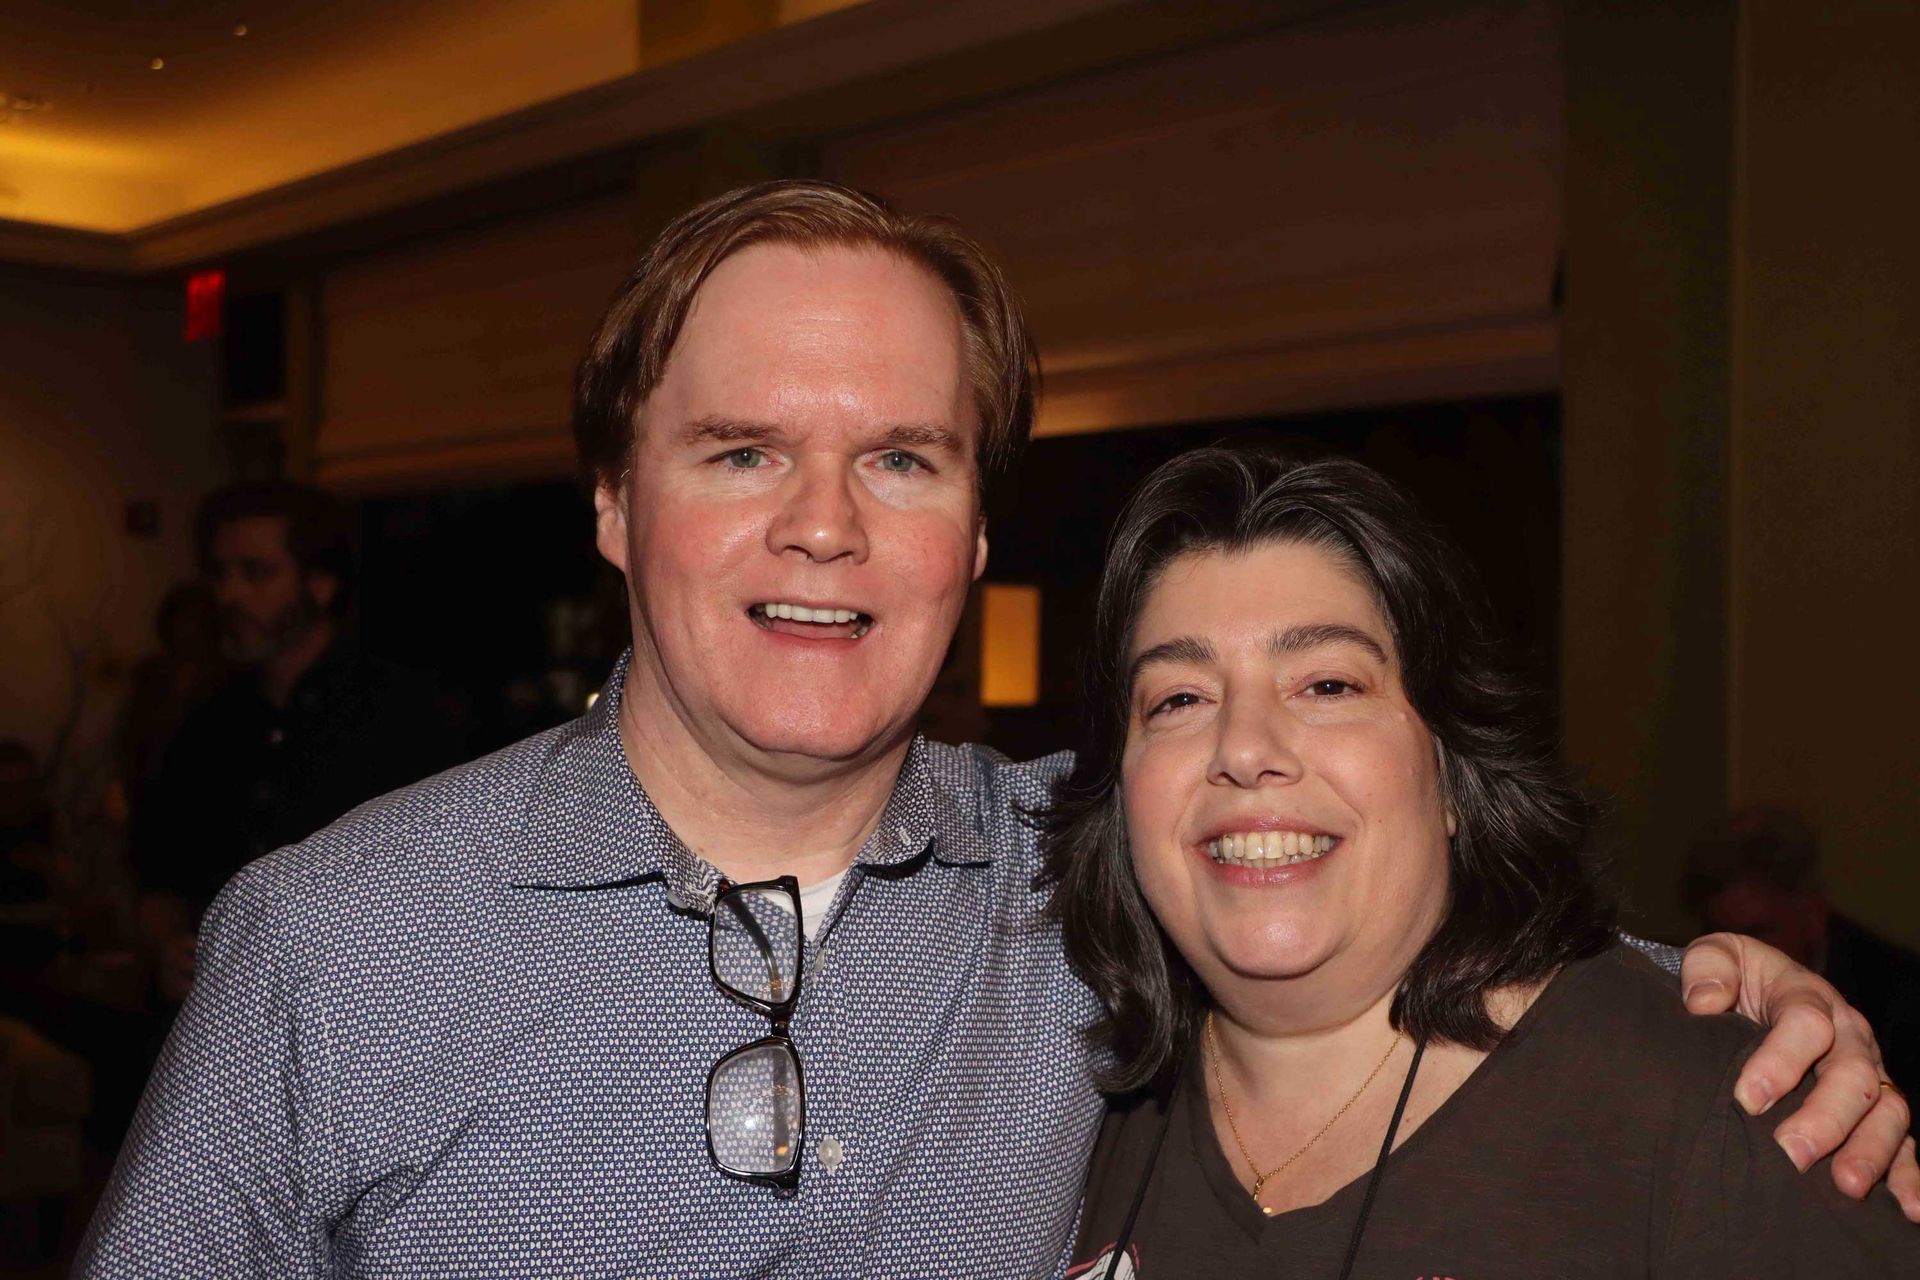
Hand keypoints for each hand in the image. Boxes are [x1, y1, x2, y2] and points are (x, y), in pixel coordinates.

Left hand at [1681, 931, 1918, 1220]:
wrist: (1757, 992)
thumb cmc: (1733, 980)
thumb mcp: (1717, 956)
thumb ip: (1707, 968)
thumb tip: (1703, 1002)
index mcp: (1808, 997)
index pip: (1807, 1024)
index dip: (1780, 1061)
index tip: (1747, 1099)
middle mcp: (1849, 1036)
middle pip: (1853, 1075)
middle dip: (1825, 1117)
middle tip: (1791, 1153)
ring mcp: (1870, 1073)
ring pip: (1886, 1111)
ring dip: (1870, 1150)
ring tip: (1846, 1186)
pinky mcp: (1876, 1110)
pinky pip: (1904, 1143)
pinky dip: (1910, 1177)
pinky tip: (1907, 1209)